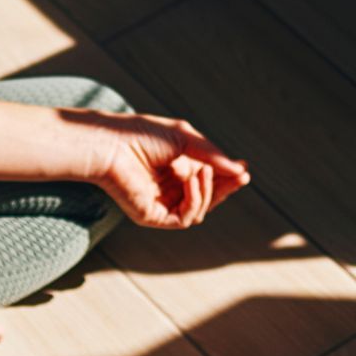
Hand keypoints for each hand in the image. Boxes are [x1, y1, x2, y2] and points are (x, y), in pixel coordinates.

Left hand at [78, 109, 251, 229]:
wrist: (112, 145)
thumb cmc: (141, 136)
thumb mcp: (185, 139)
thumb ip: (212, 155)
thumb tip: (241, 171)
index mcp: (177, 170)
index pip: (209, 181)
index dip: (229, 176)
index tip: (244, 168)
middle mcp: (170, 190)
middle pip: (208, 199)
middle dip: (226, 187)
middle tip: (241, 176)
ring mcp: (161, 205)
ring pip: (200, 211)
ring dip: (209, 190)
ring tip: (202, 169)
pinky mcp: (152, 216)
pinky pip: (185, 219)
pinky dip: (195, 200)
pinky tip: (191, 180)